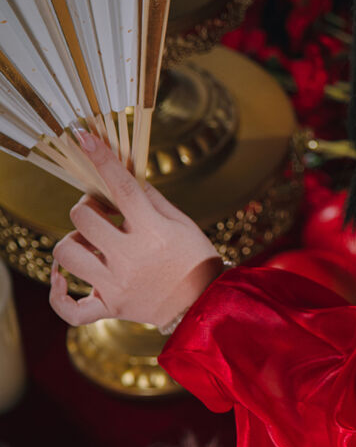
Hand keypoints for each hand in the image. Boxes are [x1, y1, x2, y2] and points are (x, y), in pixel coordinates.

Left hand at [47, 132, 224, 332]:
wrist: (205, 303)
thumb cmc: (194, 257)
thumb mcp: (181, 222)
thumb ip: (149, 198)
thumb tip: (122, 173)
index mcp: (153, 231)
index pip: (121, 187)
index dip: (100, 159)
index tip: (84, 138)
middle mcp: (130, 257)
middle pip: (82, 217)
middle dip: (87, 207)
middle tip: (100, 212)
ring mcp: (117, 285)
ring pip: (66, 253)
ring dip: (72, 242)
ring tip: (89, 244)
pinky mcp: (110, 308)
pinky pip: (69, 308)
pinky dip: (58, 293)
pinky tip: (61, 277)